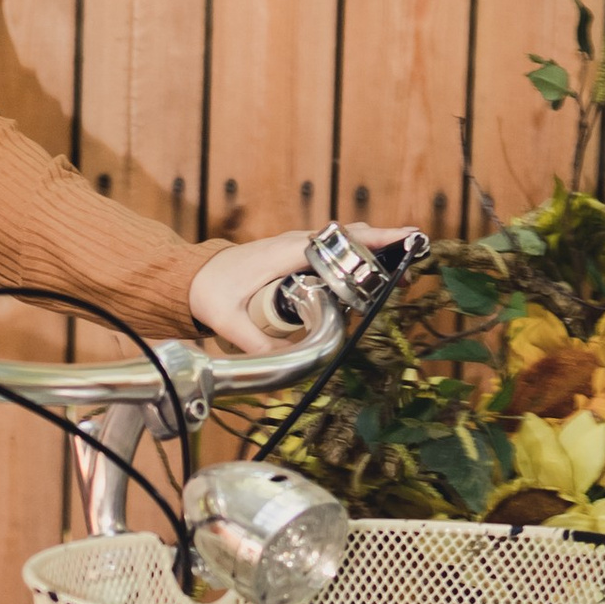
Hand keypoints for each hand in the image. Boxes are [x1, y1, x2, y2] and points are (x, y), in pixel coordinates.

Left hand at [186, 221, 416, 356]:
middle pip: (346, 237)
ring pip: (343, 241)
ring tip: (404, 263)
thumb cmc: (209, 291)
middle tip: (412, 255)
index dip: (365, 242)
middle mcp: (294, 243)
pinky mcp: (297, 255)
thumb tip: (279, 366)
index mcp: (282, 252)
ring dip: (373, 249)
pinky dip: (357, 253)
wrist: (192, 276)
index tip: (397, 240)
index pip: (332, 242)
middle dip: (381, 243)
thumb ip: (252, 343)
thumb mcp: (226, 320)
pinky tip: (376, 268)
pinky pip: (333, 250)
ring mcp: (296, 246)